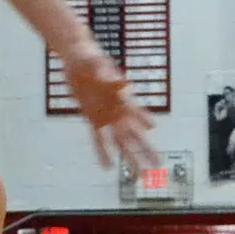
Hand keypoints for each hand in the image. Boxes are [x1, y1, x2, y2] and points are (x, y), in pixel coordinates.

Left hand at [62, 46, 156, 168]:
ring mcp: (106, 116)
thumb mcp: (97, 64)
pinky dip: (102, 152)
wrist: (77, 58)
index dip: (145, 123)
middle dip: (145, 151)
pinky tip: (107, 167)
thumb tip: (124, 83)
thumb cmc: (91, 58)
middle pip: (134, 135)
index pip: (137, 115)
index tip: (154, 133)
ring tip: (137, 175)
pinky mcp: (92, 118)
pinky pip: (98, 139)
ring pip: (119, 142)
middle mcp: (117, 110)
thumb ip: (109, 76)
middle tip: (157, 168)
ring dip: (128, 158)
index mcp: (122, 98)